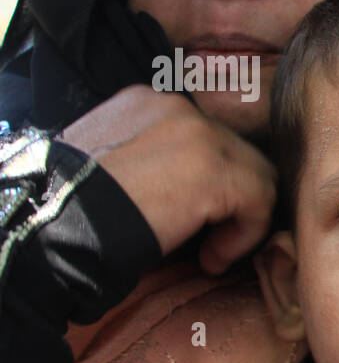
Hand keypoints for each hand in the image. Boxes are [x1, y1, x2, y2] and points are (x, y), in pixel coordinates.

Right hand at [60, 84, 277, 273]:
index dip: (208, 182)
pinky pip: (260, 199)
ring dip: (239, 220)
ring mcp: (199, 132)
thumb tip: (191, 191)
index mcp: (146, 104)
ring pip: (255, 174)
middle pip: (234, 153)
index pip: (204, 138)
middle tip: (203, 240)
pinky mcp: (215, 167)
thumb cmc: (76, 210)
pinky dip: (245, 235)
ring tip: (208, 252)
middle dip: (228, 200)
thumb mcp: (113, 168)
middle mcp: (175, 107)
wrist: (55, 225)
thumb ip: (153, 161)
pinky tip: (211, 258)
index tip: (189, 220)